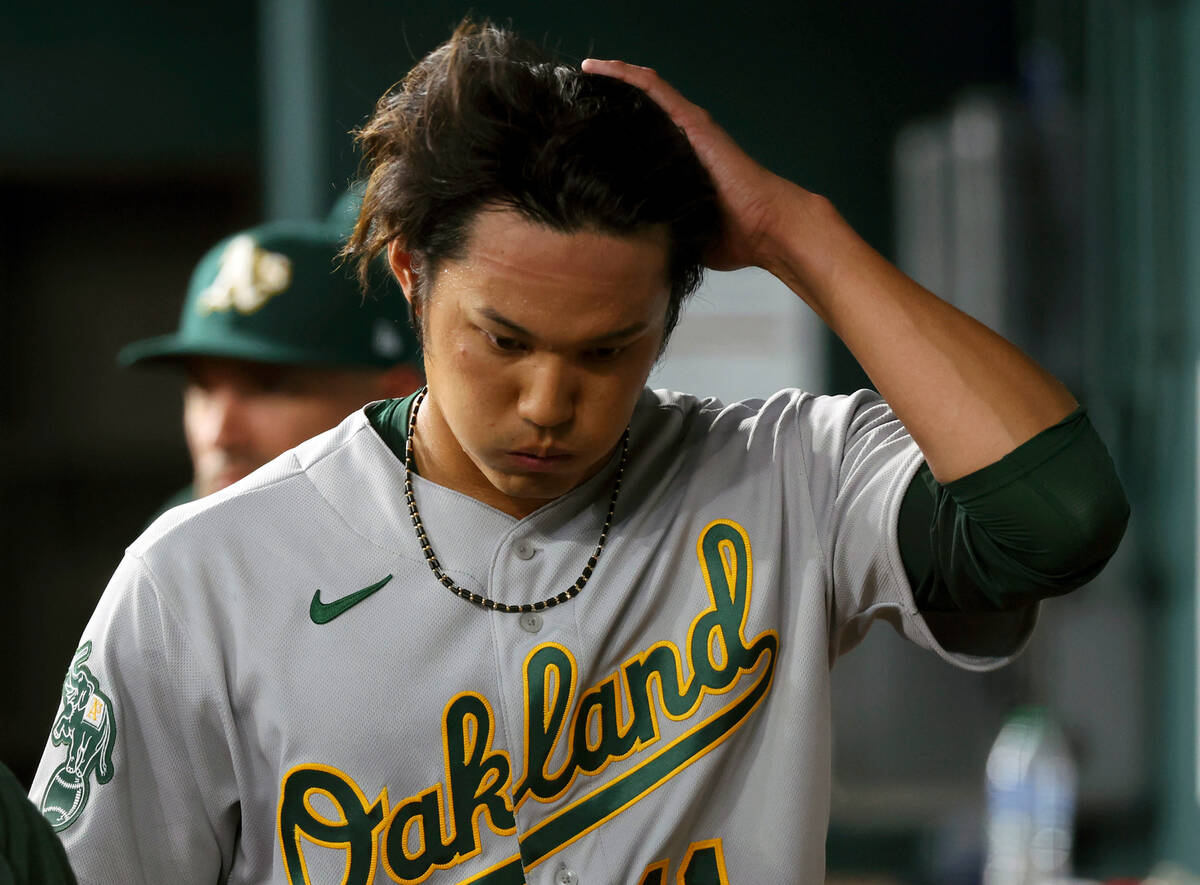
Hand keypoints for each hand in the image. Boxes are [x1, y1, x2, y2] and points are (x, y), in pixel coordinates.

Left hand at [581, 58, 805, 272]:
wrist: (766, 229)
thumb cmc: (733, 237)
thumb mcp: (679, 231)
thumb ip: (655, 229)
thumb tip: (623, 246)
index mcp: (678, 163)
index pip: (638, 136)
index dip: (611, 129)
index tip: (579, 130)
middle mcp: (682, 139)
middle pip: (638, 109)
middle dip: (606, 101)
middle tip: (571, 97)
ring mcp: (688, 127)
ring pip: (643, 91)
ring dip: (611, 79)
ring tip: (580, 73)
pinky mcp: (693, 121)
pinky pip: (653, 87)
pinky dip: (625, 75)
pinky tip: (597, 67)